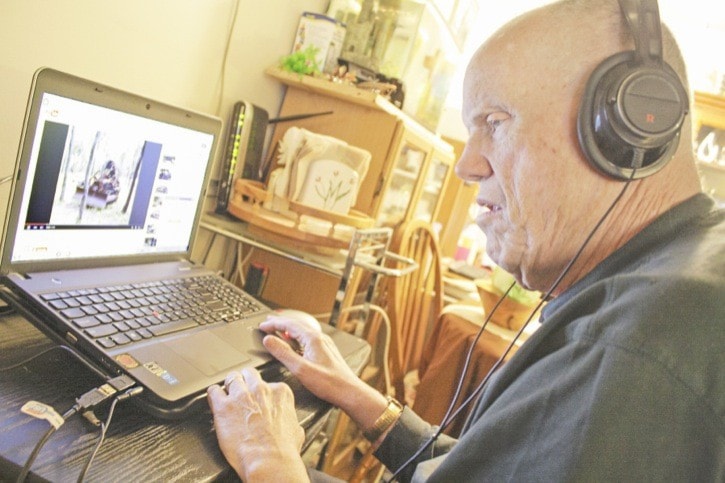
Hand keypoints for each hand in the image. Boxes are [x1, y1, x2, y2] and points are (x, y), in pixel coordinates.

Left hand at [207, 368, 307, 481]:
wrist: (269, 460)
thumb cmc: (283, 450)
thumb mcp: (296, 430)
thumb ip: (289, 419)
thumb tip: (288, 424)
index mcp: (279, 393)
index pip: (268, 383)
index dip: (260, 392)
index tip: (258, 399)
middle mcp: (261, 390)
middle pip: (249, 374)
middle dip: (245, 381)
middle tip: (242, 392)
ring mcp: (241, 396)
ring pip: (232, 378)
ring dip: (229, 386)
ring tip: (226, 393)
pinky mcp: (223, 406)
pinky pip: (214, 391)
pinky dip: (213, 395)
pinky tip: (215, 400)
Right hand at [260, 314, 387, 433]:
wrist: (349, 392)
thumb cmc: (329, 383)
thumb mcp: (300, 369)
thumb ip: (283, 353)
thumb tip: (269, 340)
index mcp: (313, 338)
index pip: (289, 324)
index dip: (273, 324)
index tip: (262, 325)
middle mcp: (320, 338)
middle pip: (296, 325)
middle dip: (280, 323)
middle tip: (267, 323)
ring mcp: (324, 344)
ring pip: (302, 331)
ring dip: (288, 330)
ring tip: (277, 330)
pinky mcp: (326, 351)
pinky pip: (308, 338)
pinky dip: (296, 337)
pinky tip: (295, 343)